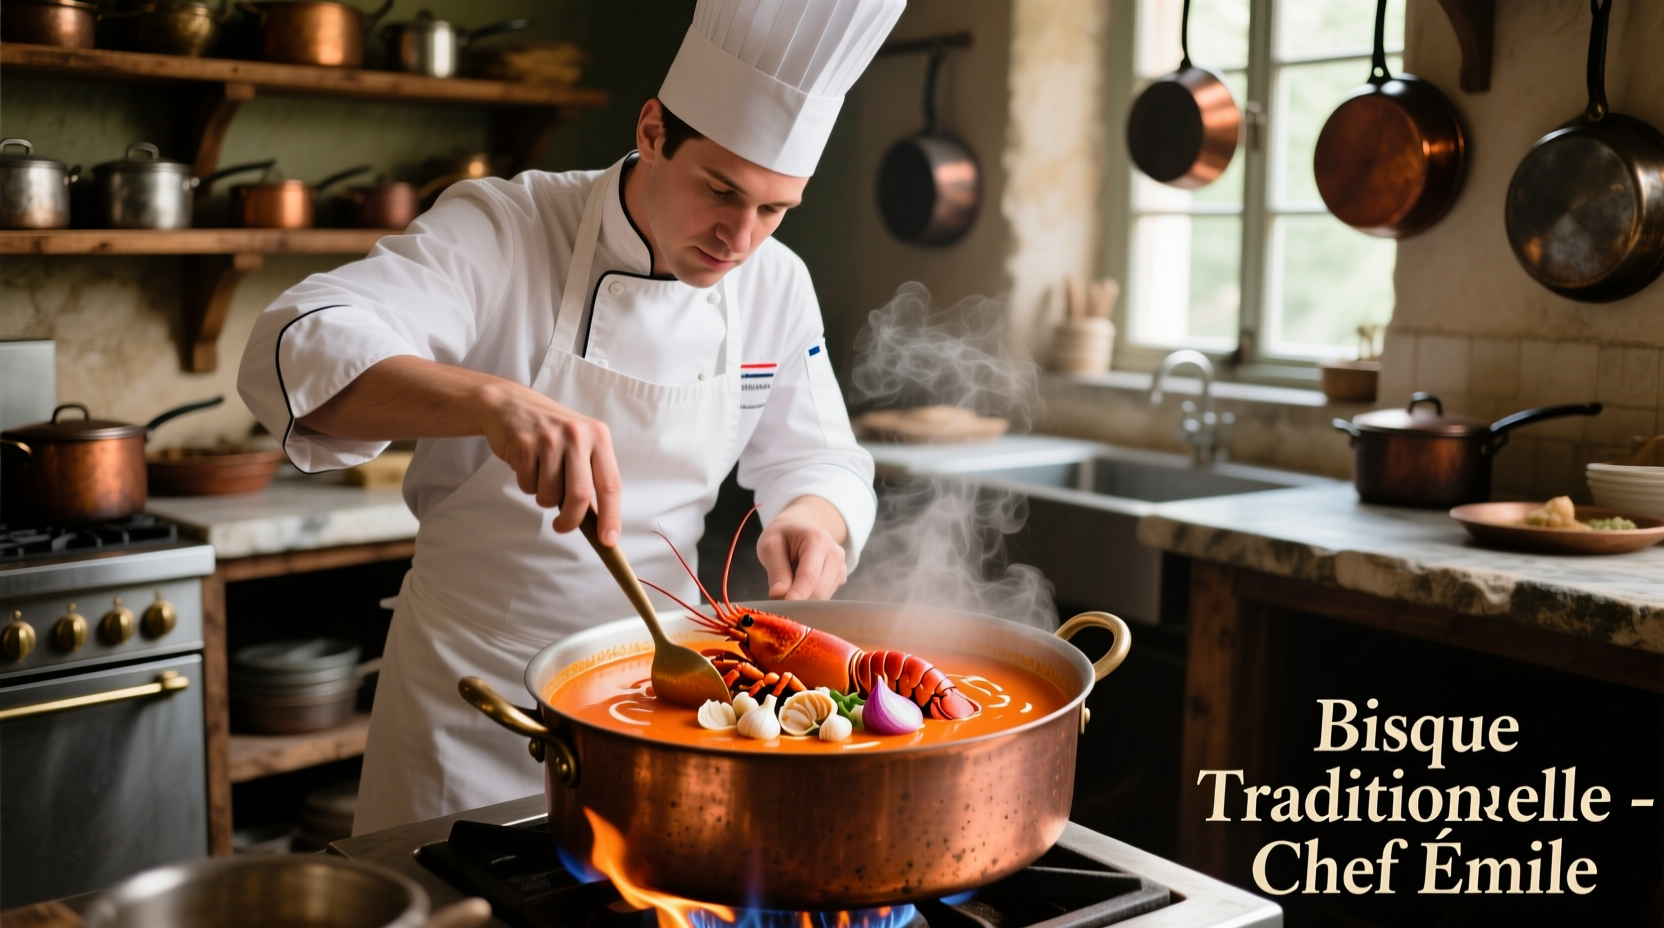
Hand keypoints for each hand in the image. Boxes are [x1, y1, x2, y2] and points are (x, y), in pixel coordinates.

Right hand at [477, 381, 622, 543]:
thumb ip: (590, 475)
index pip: (610, 484)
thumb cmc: (550, 431)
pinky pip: (528, 484)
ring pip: (550, 493)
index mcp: (599, 436)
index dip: (611, 516)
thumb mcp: (578, 443)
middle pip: (579, 494)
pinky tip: (526, 465)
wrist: (509, 404)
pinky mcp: (524, 444)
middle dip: (571, 519)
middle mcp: (577, 435)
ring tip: (541, 477)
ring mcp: (550, 438)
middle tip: (562, 527)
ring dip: (544, 497)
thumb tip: (598, 519)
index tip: (608, 539)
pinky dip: (527, 484)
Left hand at [756, 496, 848, 599]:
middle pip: (819, 591)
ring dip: (802, 600)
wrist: (799, 527)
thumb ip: (776, 570)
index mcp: (818, 540)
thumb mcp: (770, 545)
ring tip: (788, 584)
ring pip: (822, 598)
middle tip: (775, 599)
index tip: (784, 610)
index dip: (797, 595)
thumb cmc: (783, 534)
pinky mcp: (839, 579)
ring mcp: (840, 567)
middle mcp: (835, 554)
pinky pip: (824, 598)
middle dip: (797, 600)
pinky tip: (799, 585)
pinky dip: (809, 598)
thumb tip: (779, 595)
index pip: (809, 576)